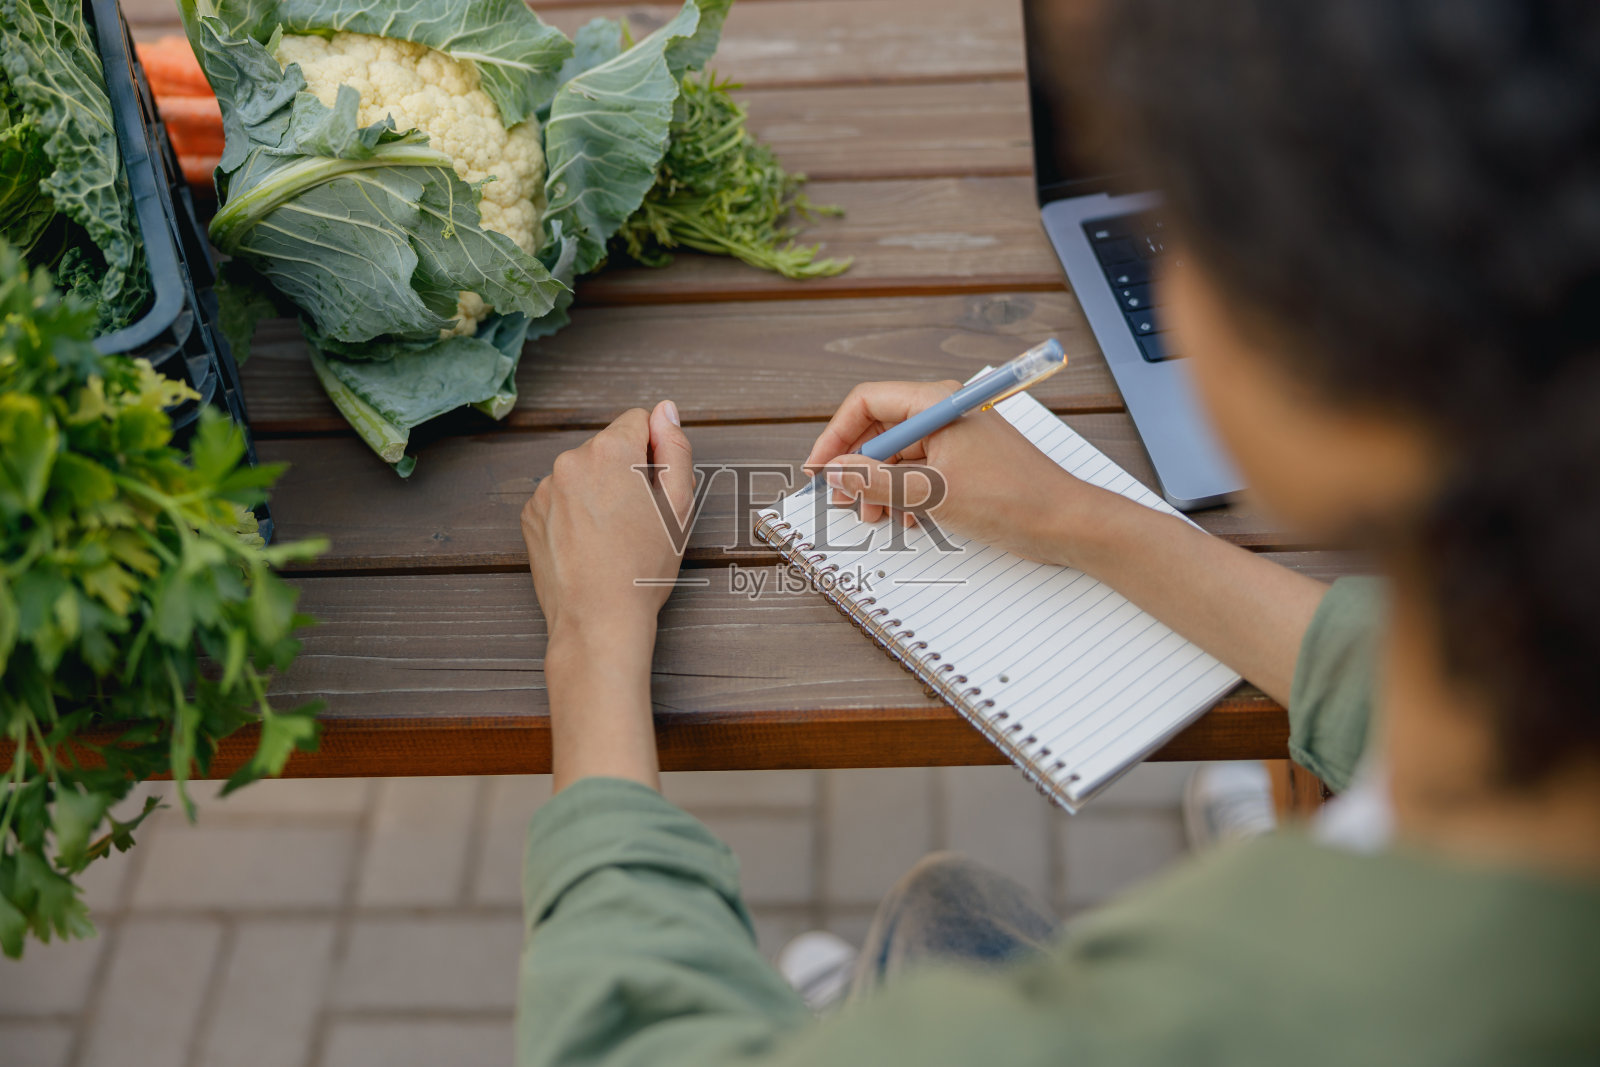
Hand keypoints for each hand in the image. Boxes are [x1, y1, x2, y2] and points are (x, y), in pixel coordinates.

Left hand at [521, 401, 693, 792]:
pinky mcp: (531, 514)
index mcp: (610, 452)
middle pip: (609, 449)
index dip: (655, 453)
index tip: (655, 488)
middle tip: (638, 521)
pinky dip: (575, 513)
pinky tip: (589, 545)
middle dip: (625, 473)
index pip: (639, 421)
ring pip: (584, 474)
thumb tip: (666, 410)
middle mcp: (570, 461)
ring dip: (598, 493)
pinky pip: (561, 498)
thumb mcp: (679, 506)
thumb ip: (675, 448)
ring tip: (612, 538)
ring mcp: (545, 489)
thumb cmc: (642, 569)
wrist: (598, 620)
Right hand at [804, 380, 1102, 564]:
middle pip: (879, 429)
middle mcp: (945, 413)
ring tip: (878, 518)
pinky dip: (905, 495)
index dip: (837, 435)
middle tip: (845, 502)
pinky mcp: (965, 464)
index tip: (821, 470)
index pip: (867, 402)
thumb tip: (835, 472)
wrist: (1067, 524)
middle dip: (858, 467)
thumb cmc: (1013, 499)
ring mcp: (955, 439)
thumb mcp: (934, 493)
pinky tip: (908, 520)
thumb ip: (878, 482)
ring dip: (880, 487)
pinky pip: (919, 472)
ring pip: (897, 456)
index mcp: (938, 403)